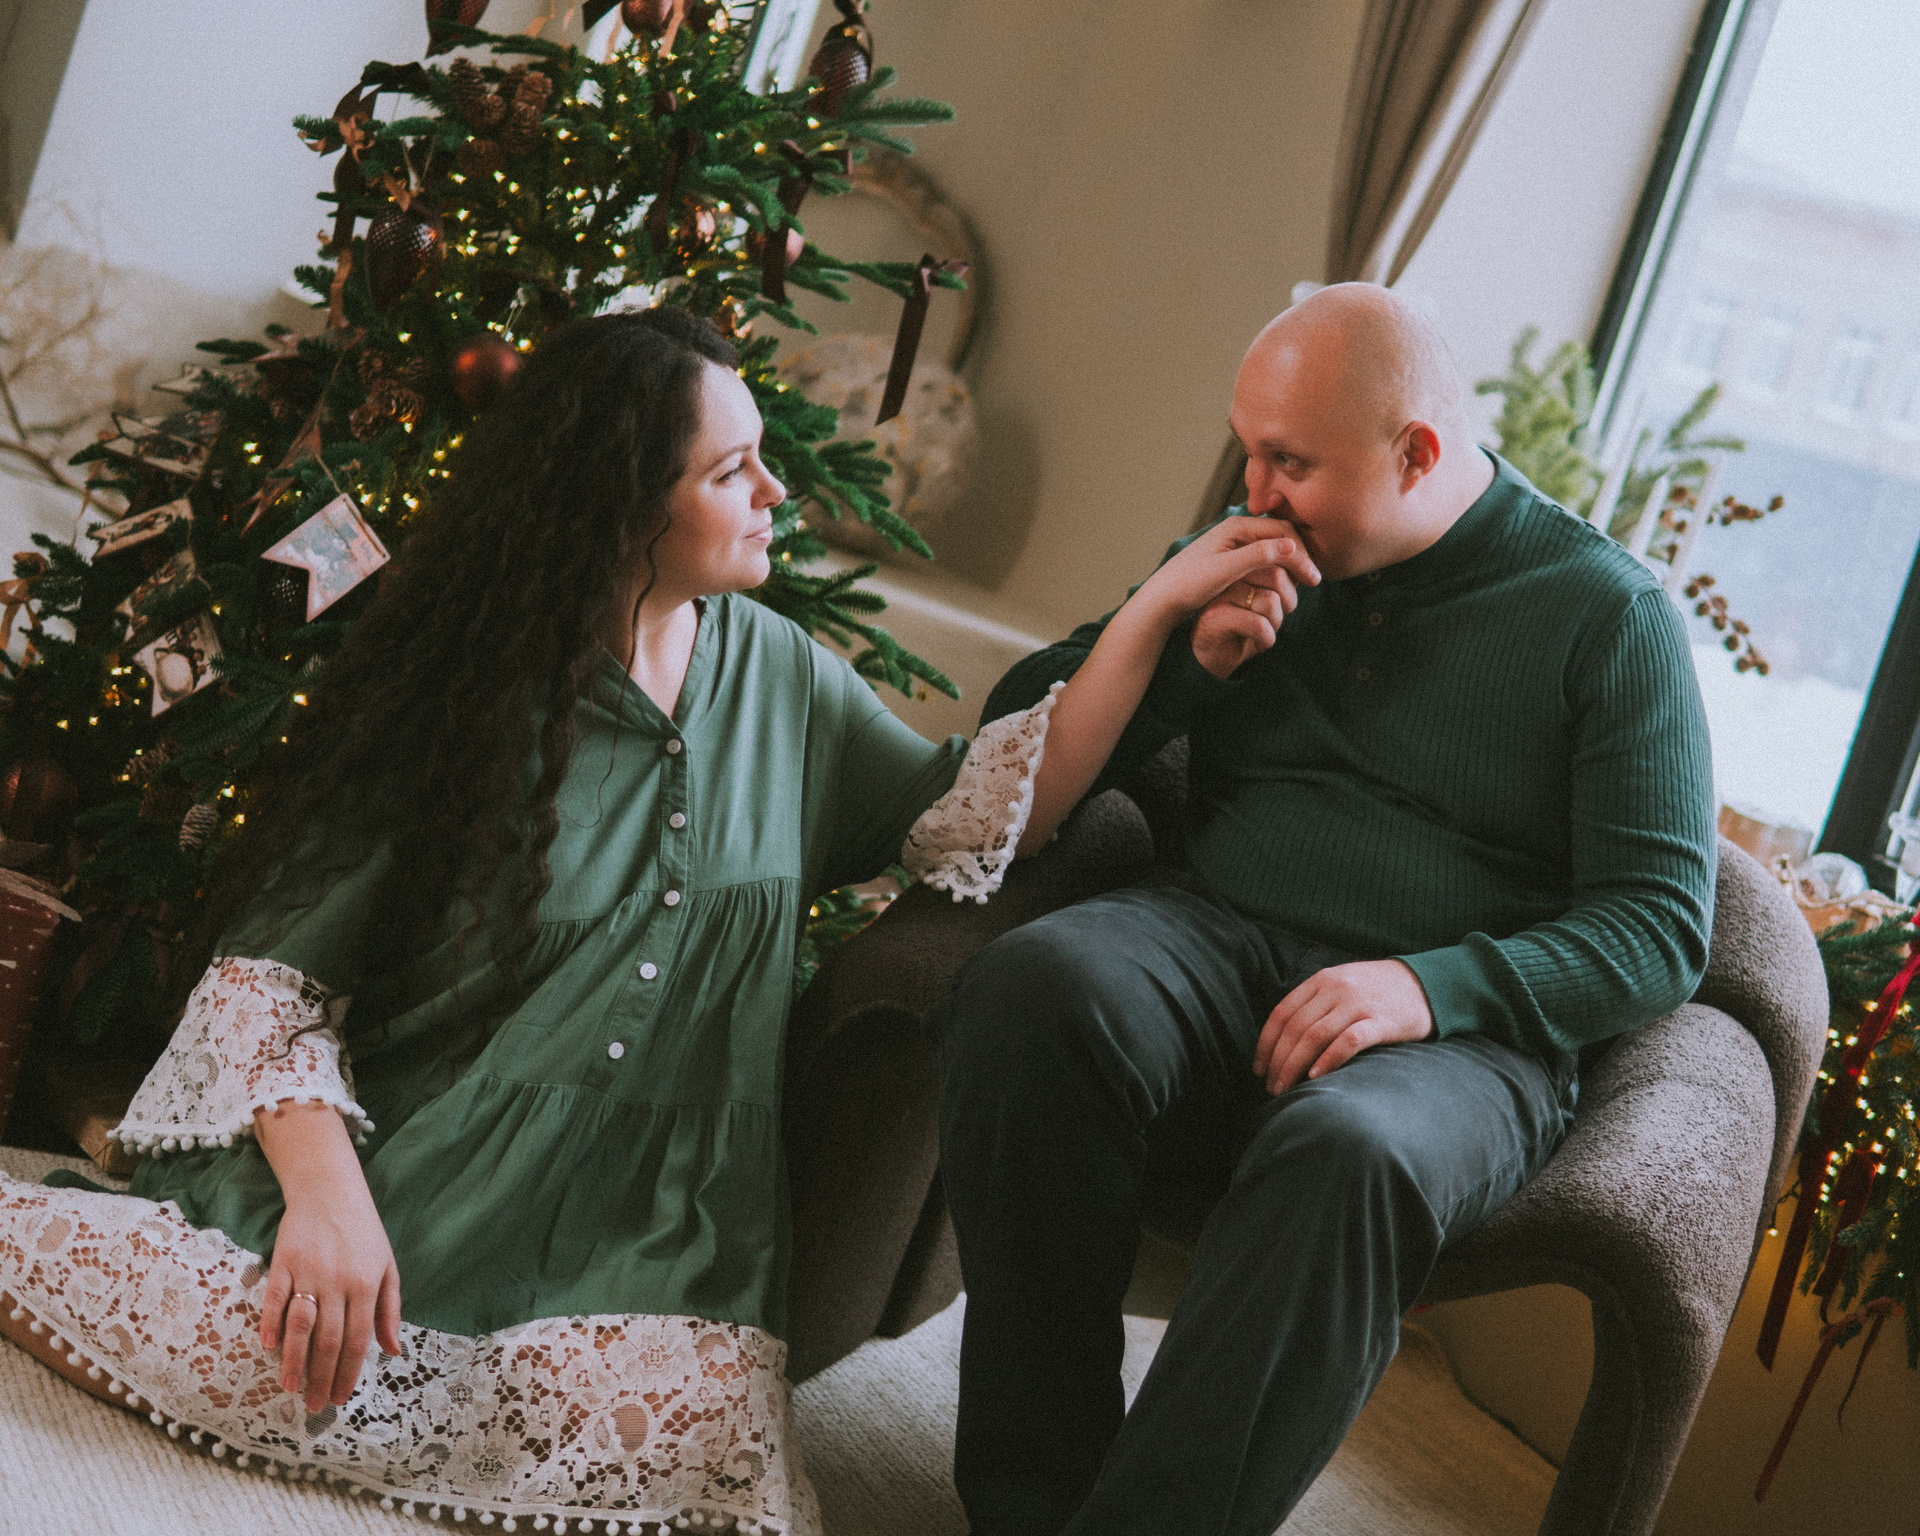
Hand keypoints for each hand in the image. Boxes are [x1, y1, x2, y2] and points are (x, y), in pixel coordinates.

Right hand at [255, 1104, 402, 1411]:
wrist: (330, 1190)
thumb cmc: (363, 1232)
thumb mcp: (387, 1267)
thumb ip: (389, 1310)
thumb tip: (393, 1350)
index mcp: (367, 1285)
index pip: (358, 1339)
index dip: (348, 1372)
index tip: (340, 1397)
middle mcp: (338, 1281)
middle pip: (328, 1339)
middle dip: (322, 1377)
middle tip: (315, 1405)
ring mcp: (309, 1271)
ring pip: (300, 1326)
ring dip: (294, 1360)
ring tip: (290, 1388)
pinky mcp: (283, 1262)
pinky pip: (275, 1299)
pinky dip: (271, 1324)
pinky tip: (269, 1347)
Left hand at [1131, 517, 1320, 667]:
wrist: (1162, 598)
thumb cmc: (1188, 584)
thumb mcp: (1224, 571)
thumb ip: (1257, 556)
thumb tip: (1291, 547)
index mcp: (1237, 526)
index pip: (1283, 531)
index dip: (1302, 554)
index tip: (1313, 579)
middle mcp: (1238, 529)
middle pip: (1281, 537)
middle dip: (1300, 558)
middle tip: (1314, 582)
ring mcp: (1235, 542)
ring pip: (1273, 548)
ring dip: (1290, 564)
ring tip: (1303, 585)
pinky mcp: (1232, 557)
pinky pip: (1263, 558)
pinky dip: (1277, 569)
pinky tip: (1283, 585)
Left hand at [1252, 959, 1433, 1094]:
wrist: (1429, 983)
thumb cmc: (1379, 991)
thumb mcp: (1342, 984)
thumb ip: (1315, 1004)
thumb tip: (1283, 1042)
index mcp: (1322, 980)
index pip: (1282, 1013)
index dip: (1266, 1044)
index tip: (1259, 1068)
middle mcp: (1337, 989)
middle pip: (1295, 1028)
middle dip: (1278, 1061)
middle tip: (1271, 1088)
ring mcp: (1359, 1004)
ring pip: (1314, 1036)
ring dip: (1294, 1066)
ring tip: (1286, 1089)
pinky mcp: (1381, 1021)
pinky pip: (1348, 1041)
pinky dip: (1328, 1059)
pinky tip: (1316, 1077)